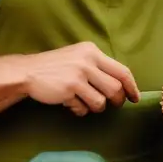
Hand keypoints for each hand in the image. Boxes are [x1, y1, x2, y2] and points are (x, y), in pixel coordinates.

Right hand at [17, 42, 139, 116]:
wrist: (28, 72)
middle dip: (117, 101)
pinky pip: (84, 108)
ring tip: (86, 103)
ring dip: (96, 107)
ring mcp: (78, 75)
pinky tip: (71, 104)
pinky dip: (80, 110)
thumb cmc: (56, 67)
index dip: (132, 87)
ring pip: (102, 101)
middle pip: (116, 88)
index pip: (122, 70)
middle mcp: (87, 61)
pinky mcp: (68, 89)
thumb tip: (121, 85)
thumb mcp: (78, 58)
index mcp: (92, 51)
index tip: (134, 98)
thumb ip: (97, 67)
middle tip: (112, 105)